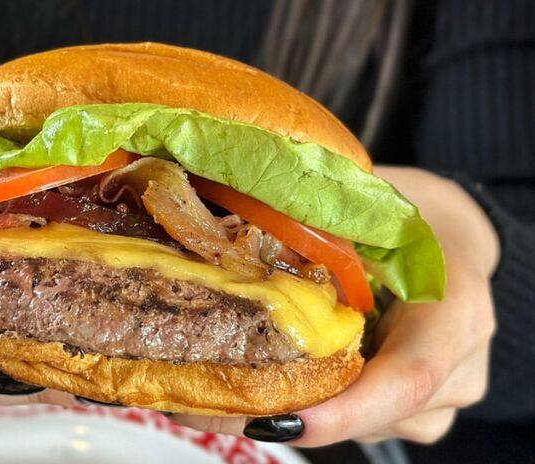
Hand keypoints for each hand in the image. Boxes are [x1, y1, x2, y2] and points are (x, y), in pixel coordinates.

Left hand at [168, 167, 499, 444]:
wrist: (455, 240)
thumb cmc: (419, 217)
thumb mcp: (379, 204)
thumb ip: (322, 223)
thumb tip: (234, 209)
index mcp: (455, 311)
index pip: (410, 376)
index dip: (347, 408)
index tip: (280, 419)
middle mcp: (457, 370)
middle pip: (371, 414)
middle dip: (284, 413)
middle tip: (203, 402)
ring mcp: (437, 400)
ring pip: (356, 423)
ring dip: (285, 409)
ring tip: (214, 388)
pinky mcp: (410, 411)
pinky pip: (355, 418)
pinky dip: (305, 405)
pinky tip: (257, 382)